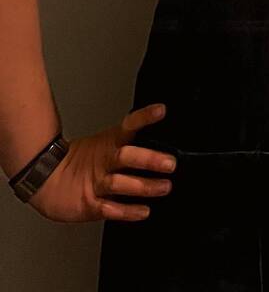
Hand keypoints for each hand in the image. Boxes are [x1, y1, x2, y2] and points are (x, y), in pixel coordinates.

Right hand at [27, 103, 174, 222]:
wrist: (45, 178)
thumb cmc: (81, 160)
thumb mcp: (104, 144)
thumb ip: (130, 145)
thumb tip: (160, 146)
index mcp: (109, 142)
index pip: (129, 125)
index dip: (144, 117)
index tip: (161, 111)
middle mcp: (104, 161)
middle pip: (126, 156)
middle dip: (149, 159)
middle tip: (170, 163)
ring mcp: (96, 183)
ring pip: (120, 183)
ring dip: (143, 186)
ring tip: (164, 187)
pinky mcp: (89, 204)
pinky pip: (109, 208)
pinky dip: (127, 211)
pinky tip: (143, 211)